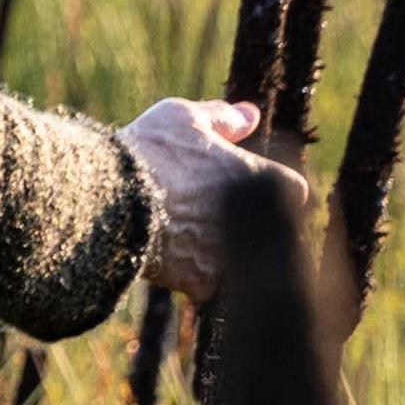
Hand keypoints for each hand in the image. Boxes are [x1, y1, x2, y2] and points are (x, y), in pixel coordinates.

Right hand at [124, 99, 285, 298]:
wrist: (110, 202)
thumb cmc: (149, 152)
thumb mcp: (182, 119)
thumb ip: (223, 118)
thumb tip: (251, 115)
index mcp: (258, 178)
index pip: (295, 190)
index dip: (272, 187)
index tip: (244, 185)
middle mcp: (254, 221)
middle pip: (270, 229)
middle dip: (248, 222)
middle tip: (211, 211)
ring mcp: (232, 256)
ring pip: (242, 261)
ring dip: (224, 253)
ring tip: (189, 237)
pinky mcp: (205, 284)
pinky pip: (213, 290)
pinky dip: (199, 281)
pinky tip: (175, 264)